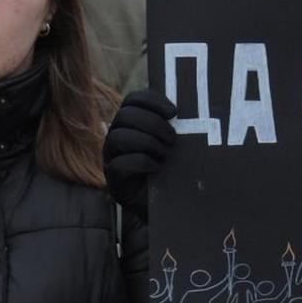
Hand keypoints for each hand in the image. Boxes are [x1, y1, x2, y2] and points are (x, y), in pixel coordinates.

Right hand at [103, 88, 176, 219]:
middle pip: (125, 115)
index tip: (174, 112)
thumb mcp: (176, 142)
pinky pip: (119, 164)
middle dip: (153, 124)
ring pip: (118, 137)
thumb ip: (176, 123)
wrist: (169, 203)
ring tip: (166, 153)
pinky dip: (142, 163)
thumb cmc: (173, 167)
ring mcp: (111, 158)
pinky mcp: (113, 179)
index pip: (133, 99)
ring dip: (148, 143)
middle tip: (173, 139)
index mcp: (131, 122)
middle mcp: (116, 136)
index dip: (152, 101)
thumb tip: (190, 107)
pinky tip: (157, 167)